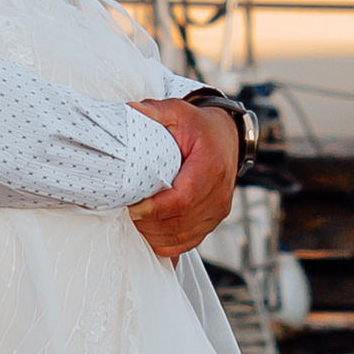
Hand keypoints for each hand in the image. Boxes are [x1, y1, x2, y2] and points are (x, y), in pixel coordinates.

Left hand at [130, 97, 239, 258]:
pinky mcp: (213, 221)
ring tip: (135, 222)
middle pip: (181, 223)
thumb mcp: (178, 111)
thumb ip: (155, 110)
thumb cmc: (200, 127)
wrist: (226, 137)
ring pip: (183, 237)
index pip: (183, 199)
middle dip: (149, 224)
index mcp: (211, 167)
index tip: (132, 207)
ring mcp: (218, 210)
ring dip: (155, 235)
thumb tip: (130, 110)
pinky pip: (188, 242)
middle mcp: (219, 193)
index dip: (155, 209)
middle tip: (127, 214)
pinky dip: (166, 242)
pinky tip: (149, 231)